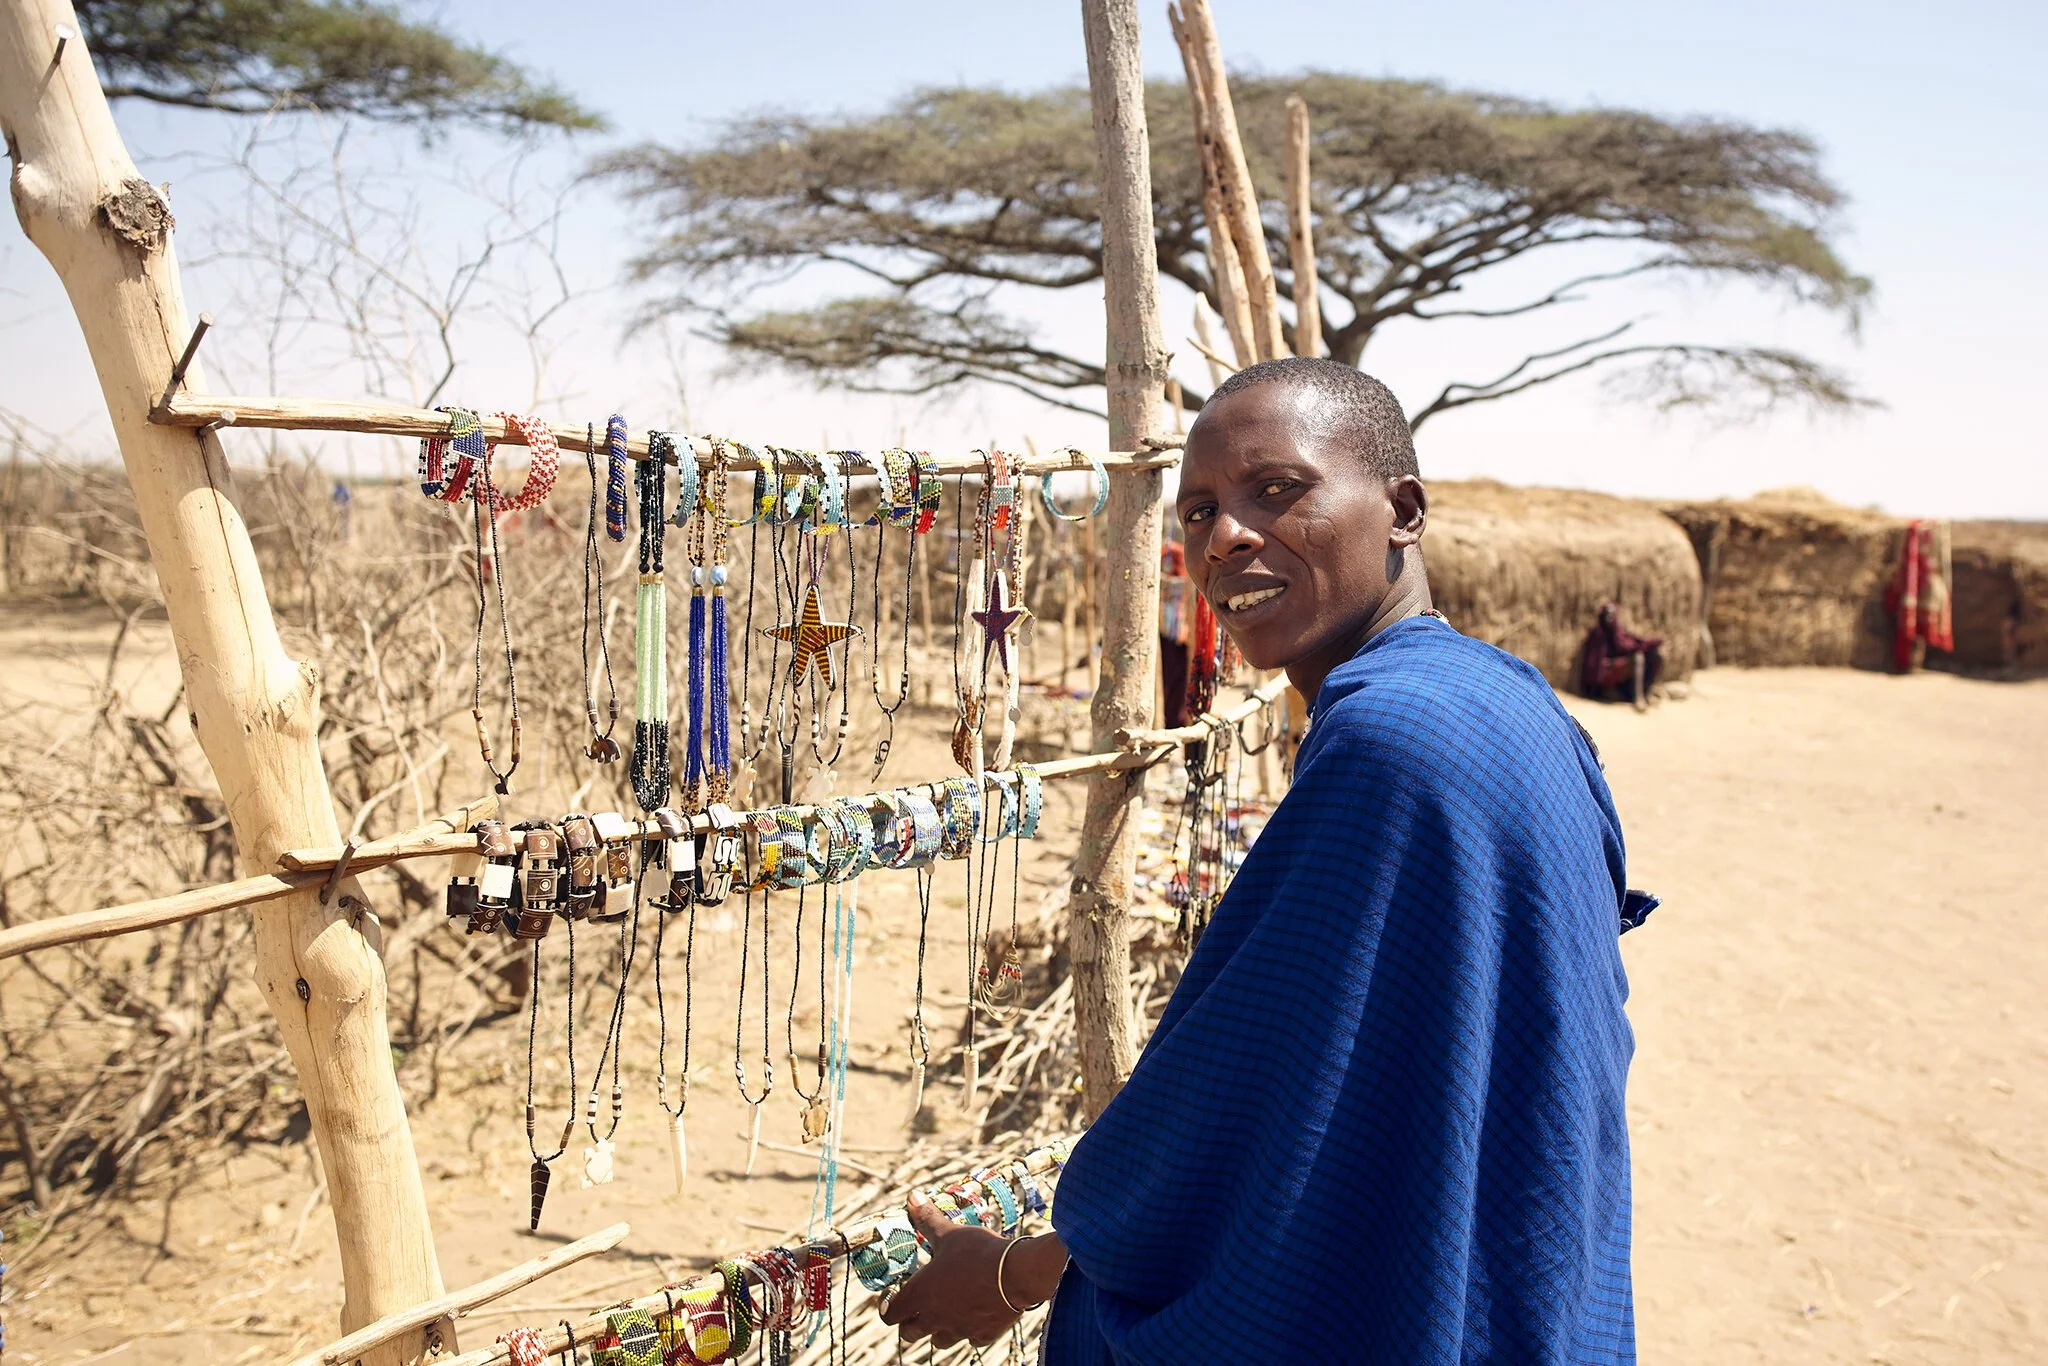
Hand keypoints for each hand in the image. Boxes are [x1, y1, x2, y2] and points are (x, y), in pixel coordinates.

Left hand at [878, 1191, 1026, 1349]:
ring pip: (939, 1340)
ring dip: (938, 1329)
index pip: (889, 1314)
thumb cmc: (978, 1252)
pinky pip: (970, 1339)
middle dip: (909, 1322)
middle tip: (917, 1306)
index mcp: (920, 1295)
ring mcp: (959, 1330)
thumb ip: (928, 1220)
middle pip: (909, 1334)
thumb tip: (911, 1197)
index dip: (888, 1305)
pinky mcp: (983, 1335)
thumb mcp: (950, 1233)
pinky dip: (969, 1330)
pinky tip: (975, 1313)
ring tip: (946, 1310)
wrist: (1018, 1273)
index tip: (895, 1294)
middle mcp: (935, 1318)